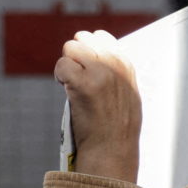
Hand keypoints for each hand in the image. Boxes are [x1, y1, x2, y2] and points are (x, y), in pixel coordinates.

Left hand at [55, 29, 141, 183]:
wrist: (112, 150)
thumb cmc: (117, 128)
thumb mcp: (128, 93)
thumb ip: (116, 72)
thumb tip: (97, 55)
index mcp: (127, 65)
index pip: (102, 37)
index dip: (89, 49)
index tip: (87, 67)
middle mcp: (115, 64)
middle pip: (84, 38)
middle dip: (75, 55)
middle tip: (76, 76)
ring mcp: (99, 72)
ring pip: (71, 47)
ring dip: (67, 64)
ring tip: (71, 82)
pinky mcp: (82, 83)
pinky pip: (62, 65)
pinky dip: (60, 76)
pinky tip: (66, 88)